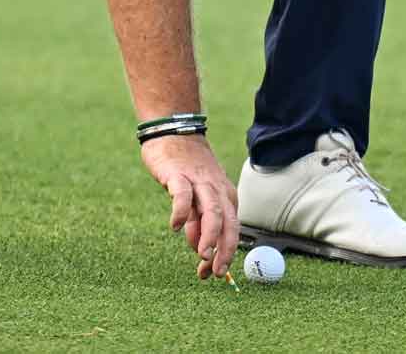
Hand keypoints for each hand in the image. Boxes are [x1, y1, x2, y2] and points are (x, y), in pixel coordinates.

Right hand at [140, 133, 239, 278]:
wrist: (174, 131)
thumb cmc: (186, 168)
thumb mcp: (197, 197)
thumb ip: (198, 222)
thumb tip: (199, 249)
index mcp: (225, 197)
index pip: (231, 230)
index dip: (226, 253)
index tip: (216, 274)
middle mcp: (217, 190)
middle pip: (227, 223)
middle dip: (224, 249)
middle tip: (217, 272)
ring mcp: (198, 182)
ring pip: (212, 211)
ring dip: (210, 235)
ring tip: (202, 255)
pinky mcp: (178, 175)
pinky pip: (182, 195)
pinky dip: (181, 212)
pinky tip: (174, 227)